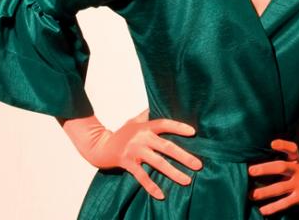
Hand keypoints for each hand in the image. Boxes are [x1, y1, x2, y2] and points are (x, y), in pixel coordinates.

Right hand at [84, 108, 203, 199]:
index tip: (193, 132)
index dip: (178, 127)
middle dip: (183, 156)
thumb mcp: (134, 121)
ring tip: (187, 180)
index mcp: (145, 126)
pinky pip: (142, 176)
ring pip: (157, 162)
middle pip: (166, 146)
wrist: (101, 146)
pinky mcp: (127, 163)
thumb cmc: (121, 133)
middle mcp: (141, 137)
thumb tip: (159, 103)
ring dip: (173, 173)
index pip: (164, 124)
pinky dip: (151, 186)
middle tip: (198, 165)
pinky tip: (161, 194)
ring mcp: (134, 151)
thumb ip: (147, 115)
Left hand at [247, 139, 298, 214]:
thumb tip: (255, 159)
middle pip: (281, 167)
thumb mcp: (294, 161)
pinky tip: (262, 209)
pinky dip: (273, 207)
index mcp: (296, 158)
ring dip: (264, 192)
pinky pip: (285, 203)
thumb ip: (280, 157)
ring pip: (280, 187)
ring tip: (252, 194)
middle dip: (265, 169)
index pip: (292, 148)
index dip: (282, 145)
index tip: (272, 144)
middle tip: (250, 171)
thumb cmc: (298, 172)